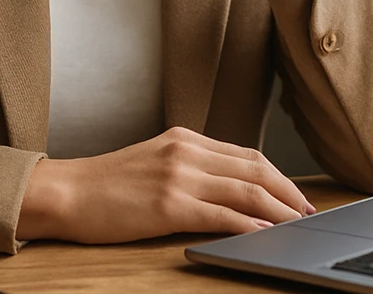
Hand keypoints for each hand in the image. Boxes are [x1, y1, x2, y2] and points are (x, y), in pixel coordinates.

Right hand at [17, 127, 315, 242]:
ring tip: (296, 224)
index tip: (295, 194)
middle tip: (307, 211)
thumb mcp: (153, 160)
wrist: (65, 192)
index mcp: (185, 139)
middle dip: (287, 192)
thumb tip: (227, 188)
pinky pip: (220, 215)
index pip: (246, 155)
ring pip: (245, 191)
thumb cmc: (105, 184)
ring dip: (278, 210)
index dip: (277, 176)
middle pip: (255, 169)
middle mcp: (187, 152)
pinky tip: (263, 234)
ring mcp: (179, 176)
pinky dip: (248, 224)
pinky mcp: (168, 204)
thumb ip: (189, 166)